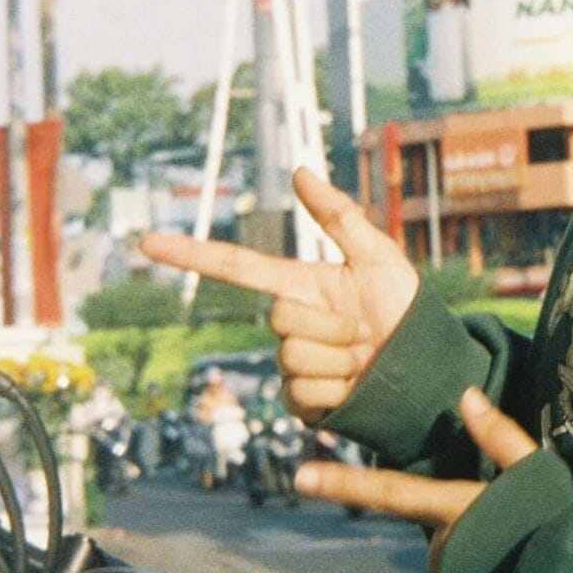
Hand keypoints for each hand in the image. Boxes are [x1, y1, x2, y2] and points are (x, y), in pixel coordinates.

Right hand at [140, 167, 418, 424]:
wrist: (426, 369)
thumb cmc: (405, 308)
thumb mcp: (378, 256)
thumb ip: (339, 215)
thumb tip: (299, 171)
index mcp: (298, 285)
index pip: (235, 266)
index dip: (190, 254)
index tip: (146, 242)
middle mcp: (289, 323)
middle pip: (280, 318)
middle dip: (329, 324)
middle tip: (363, 330)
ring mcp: (291, 365)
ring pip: (294, 357)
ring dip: (338, 358)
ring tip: (363, 359)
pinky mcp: (300, 402)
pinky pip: (303, 392)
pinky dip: (337, 389)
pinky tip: (354, 386)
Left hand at [295, 387, 536, 572]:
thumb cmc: (560, 527)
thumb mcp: (538, 471)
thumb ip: (500, 434)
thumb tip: (467, 394)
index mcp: (455, 508)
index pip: (389, 491)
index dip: (343, 483)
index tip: (301, 476)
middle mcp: (443, 545)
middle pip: (434, 520)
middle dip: (462, 519)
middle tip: (508, 526)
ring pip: (448, 548)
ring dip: (472, 545)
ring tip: (514, 547)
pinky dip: (477, 569)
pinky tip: (508, 568)